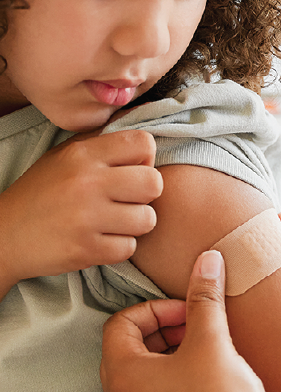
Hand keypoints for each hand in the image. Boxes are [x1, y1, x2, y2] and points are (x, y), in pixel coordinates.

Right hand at [0, 130, 162, 282]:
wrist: (4, 235)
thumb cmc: (42, 193)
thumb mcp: (64, 157)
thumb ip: (103, 146)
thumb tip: (145, 142)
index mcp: (82, 154)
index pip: (143, 143)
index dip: (145, 160)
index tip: (130, 171)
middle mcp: (86, 182)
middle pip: (154, 183)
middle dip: (146, 195)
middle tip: (126, 201)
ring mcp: (86, 217)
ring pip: (148, 219)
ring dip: (134, 224)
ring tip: (113, 222)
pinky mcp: (86, 249)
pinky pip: (130, 247)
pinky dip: (119, 247)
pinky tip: (101, 240)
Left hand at [101, 251, 280, 391]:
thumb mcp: (213, 341)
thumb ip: (205, 297)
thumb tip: (207, 260)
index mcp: (124, 377)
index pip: (121, 323)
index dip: (157, 308)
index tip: (189, 310)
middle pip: (130, 345)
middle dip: (165, 327)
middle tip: (199, 324)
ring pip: (145, 369)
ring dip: (174, 349)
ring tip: (209, 346)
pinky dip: (178, 373)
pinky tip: (213, 372)